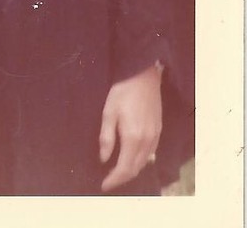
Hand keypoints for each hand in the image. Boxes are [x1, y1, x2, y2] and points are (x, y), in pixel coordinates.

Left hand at [99, 63, 161, 191]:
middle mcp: (147, 141)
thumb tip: (103, 159)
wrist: (143, 77)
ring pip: (144, 163)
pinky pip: (150, 154)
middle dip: (122, 178)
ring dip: (131, 171)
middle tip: (109, 180)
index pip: (124, 168)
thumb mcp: (108, 112)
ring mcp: (155, 137)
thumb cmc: (122, 92)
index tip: (104, 185)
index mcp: (133, 137)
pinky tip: (131, 158)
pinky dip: (139, 161)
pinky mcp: (158, 131)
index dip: (114, 179)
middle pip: (135, 169)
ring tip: (117, 172)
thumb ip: (106, 137)